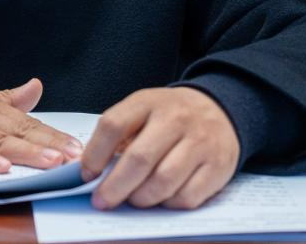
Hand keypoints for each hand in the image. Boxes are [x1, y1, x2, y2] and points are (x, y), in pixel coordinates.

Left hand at [80, 87, 239, 210]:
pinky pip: (187, 196)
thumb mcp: (143, 110)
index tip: (87, 174)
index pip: (113, 125)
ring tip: (133, 200)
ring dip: (142, 198)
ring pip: (163, 181)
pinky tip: (162, 198)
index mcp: (149, 102)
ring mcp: (200, 141)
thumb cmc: (170, 117)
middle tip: (102, 201)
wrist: (218, 110)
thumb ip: (119, 135)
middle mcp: (176, 118)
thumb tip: (93, 172)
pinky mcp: (218, 165)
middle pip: (139, 158)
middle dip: (115, 187)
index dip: (95, 153)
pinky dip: (169, 204)